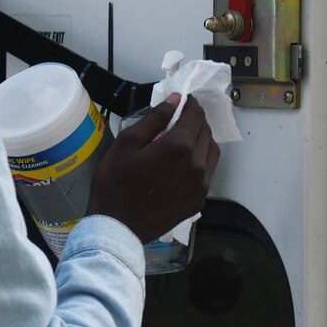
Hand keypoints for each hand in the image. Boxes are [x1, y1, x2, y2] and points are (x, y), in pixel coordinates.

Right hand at [86, 96, 220, 243]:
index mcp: (179, 147)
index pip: (195, 116)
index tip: (182, 101)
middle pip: (206, 133)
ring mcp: (201, 184)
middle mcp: (197, 164)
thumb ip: (154, 119)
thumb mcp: (126, 143)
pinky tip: (183, 164)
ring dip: (202, 140)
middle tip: (180, 118)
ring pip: (212, 153)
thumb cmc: (115, 182)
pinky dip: (200, 161)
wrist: (117, 226)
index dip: (190, 105)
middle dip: (196, 121)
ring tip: (184, 139)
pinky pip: (207, 173)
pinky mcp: (198, 200)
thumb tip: (174, 101)